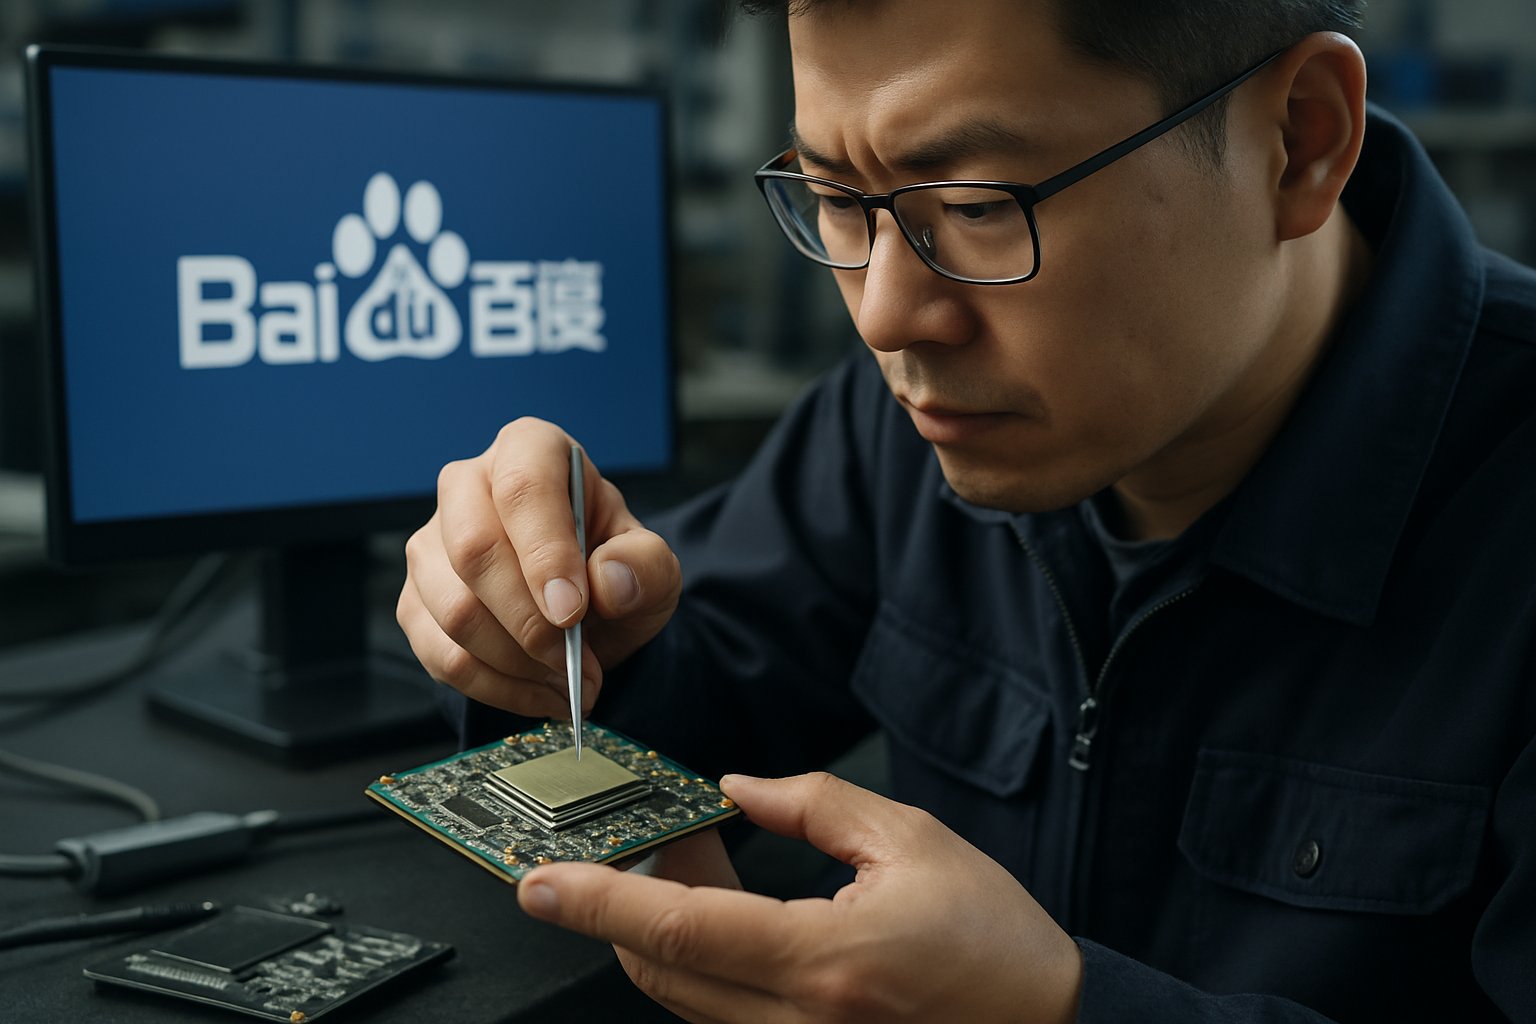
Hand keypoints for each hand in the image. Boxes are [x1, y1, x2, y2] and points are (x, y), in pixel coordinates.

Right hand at [397, 417, 680, 718]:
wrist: (582, 608)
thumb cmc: (610, 567)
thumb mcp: (651, 565)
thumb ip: (645, 566)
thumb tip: (608, 581)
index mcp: (529, 450)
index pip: (523, 488)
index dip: (544, 553)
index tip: (572, 612)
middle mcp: (467, 485)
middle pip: (474, 550)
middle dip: (529, 622)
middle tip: (576, 663)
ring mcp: (430, 543)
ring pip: (454, 610)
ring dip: (517, 663)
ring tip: (570, 684)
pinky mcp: (415, 600)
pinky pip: (441, 654)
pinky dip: (496, 688)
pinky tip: (540, 693)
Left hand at [517, 773, 1083, 1023]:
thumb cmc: (995, 942)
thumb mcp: (911, 843)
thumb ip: (815, 805)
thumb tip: (740, 790)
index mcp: (824, 961)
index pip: (679, 931)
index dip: (597, 903)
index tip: (537, 880)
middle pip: (662, 973)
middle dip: (623, 907)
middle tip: (643, 840)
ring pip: (686, 1000)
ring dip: (663, 934)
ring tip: (690, 863)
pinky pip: (724, 1018)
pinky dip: (704, 965)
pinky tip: (725, 915)